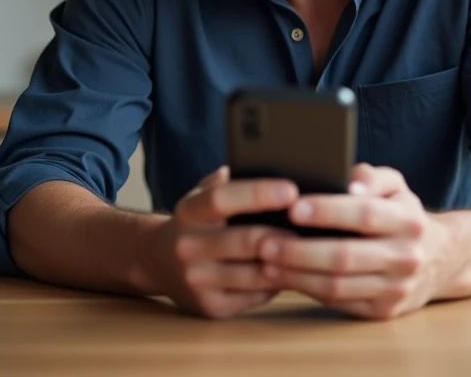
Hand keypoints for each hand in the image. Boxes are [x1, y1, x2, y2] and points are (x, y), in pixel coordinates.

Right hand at [151, 166, 299, 318]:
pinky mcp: (211, 307)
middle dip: (284, 234)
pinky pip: (256, 296)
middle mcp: (188, 247)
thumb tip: (269, 164)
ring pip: (256, 274)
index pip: (222, 200)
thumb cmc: (195, 222)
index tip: (291, 190)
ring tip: (311, 250)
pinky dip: (278, 284)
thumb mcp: (201, 195)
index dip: (258, 194)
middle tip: (313, 227)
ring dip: (287, 262)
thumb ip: (227, 181)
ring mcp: (198, 281)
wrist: (157, 263)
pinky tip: (292, 272)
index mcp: (188, 213)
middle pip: (245, 241)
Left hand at [257, 164, 450, 319]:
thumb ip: (372, 176)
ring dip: (297, 275)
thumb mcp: (396, 187)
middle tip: (264, 241)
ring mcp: (396, 289)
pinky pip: (339, 303)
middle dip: (300, 250)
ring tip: (266, 262)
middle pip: (346, 256)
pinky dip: (308, 290)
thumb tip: (350, 180)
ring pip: (338, 286)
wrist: (440, 260)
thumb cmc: (402, 215)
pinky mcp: (384, 311)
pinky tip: (284, 278)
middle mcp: (406, 257)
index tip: (293, 207)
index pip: (365, 214)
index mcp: (409, 221)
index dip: (328, 211)